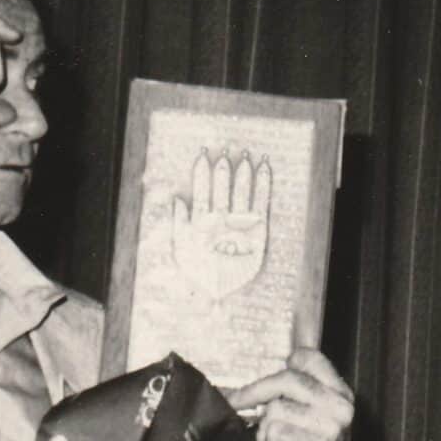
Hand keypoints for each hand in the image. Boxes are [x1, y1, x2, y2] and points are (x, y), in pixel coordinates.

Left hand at [170, 150, 272, 301]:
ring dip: (243, 174)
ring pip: (241, 192)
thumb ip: (179, 223)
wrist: (219, 292)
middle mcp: (222, 217)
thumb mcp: (181, 248)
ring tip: (245, 155)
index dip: (202, 172)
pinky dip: (263, 187)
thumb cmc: (197, 273)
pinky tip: (264, 169)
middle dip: (224, 168)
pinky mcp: (257, 230)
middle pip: (223, 187)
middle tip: (227, 147)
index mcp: (203, 219)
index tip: (202, 153)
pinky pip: (261, 204)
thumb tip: (177, 199)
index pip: (203, 190)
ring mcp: (239, 222)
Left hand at [228, 349, 353, 440]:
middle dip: (255, 392)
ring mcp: (331, 426)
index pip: (309, 358)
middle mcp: (340, 407)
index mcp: (342, 395)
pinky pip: (275, 433)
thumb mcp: (312, 421)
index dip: (283, 366)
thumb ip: (296, 397)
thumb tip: (257, 379)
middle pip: (286, 379)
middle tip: (235, 403)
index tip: (264, 381)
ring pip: (276, 409)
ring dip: (266, 431)